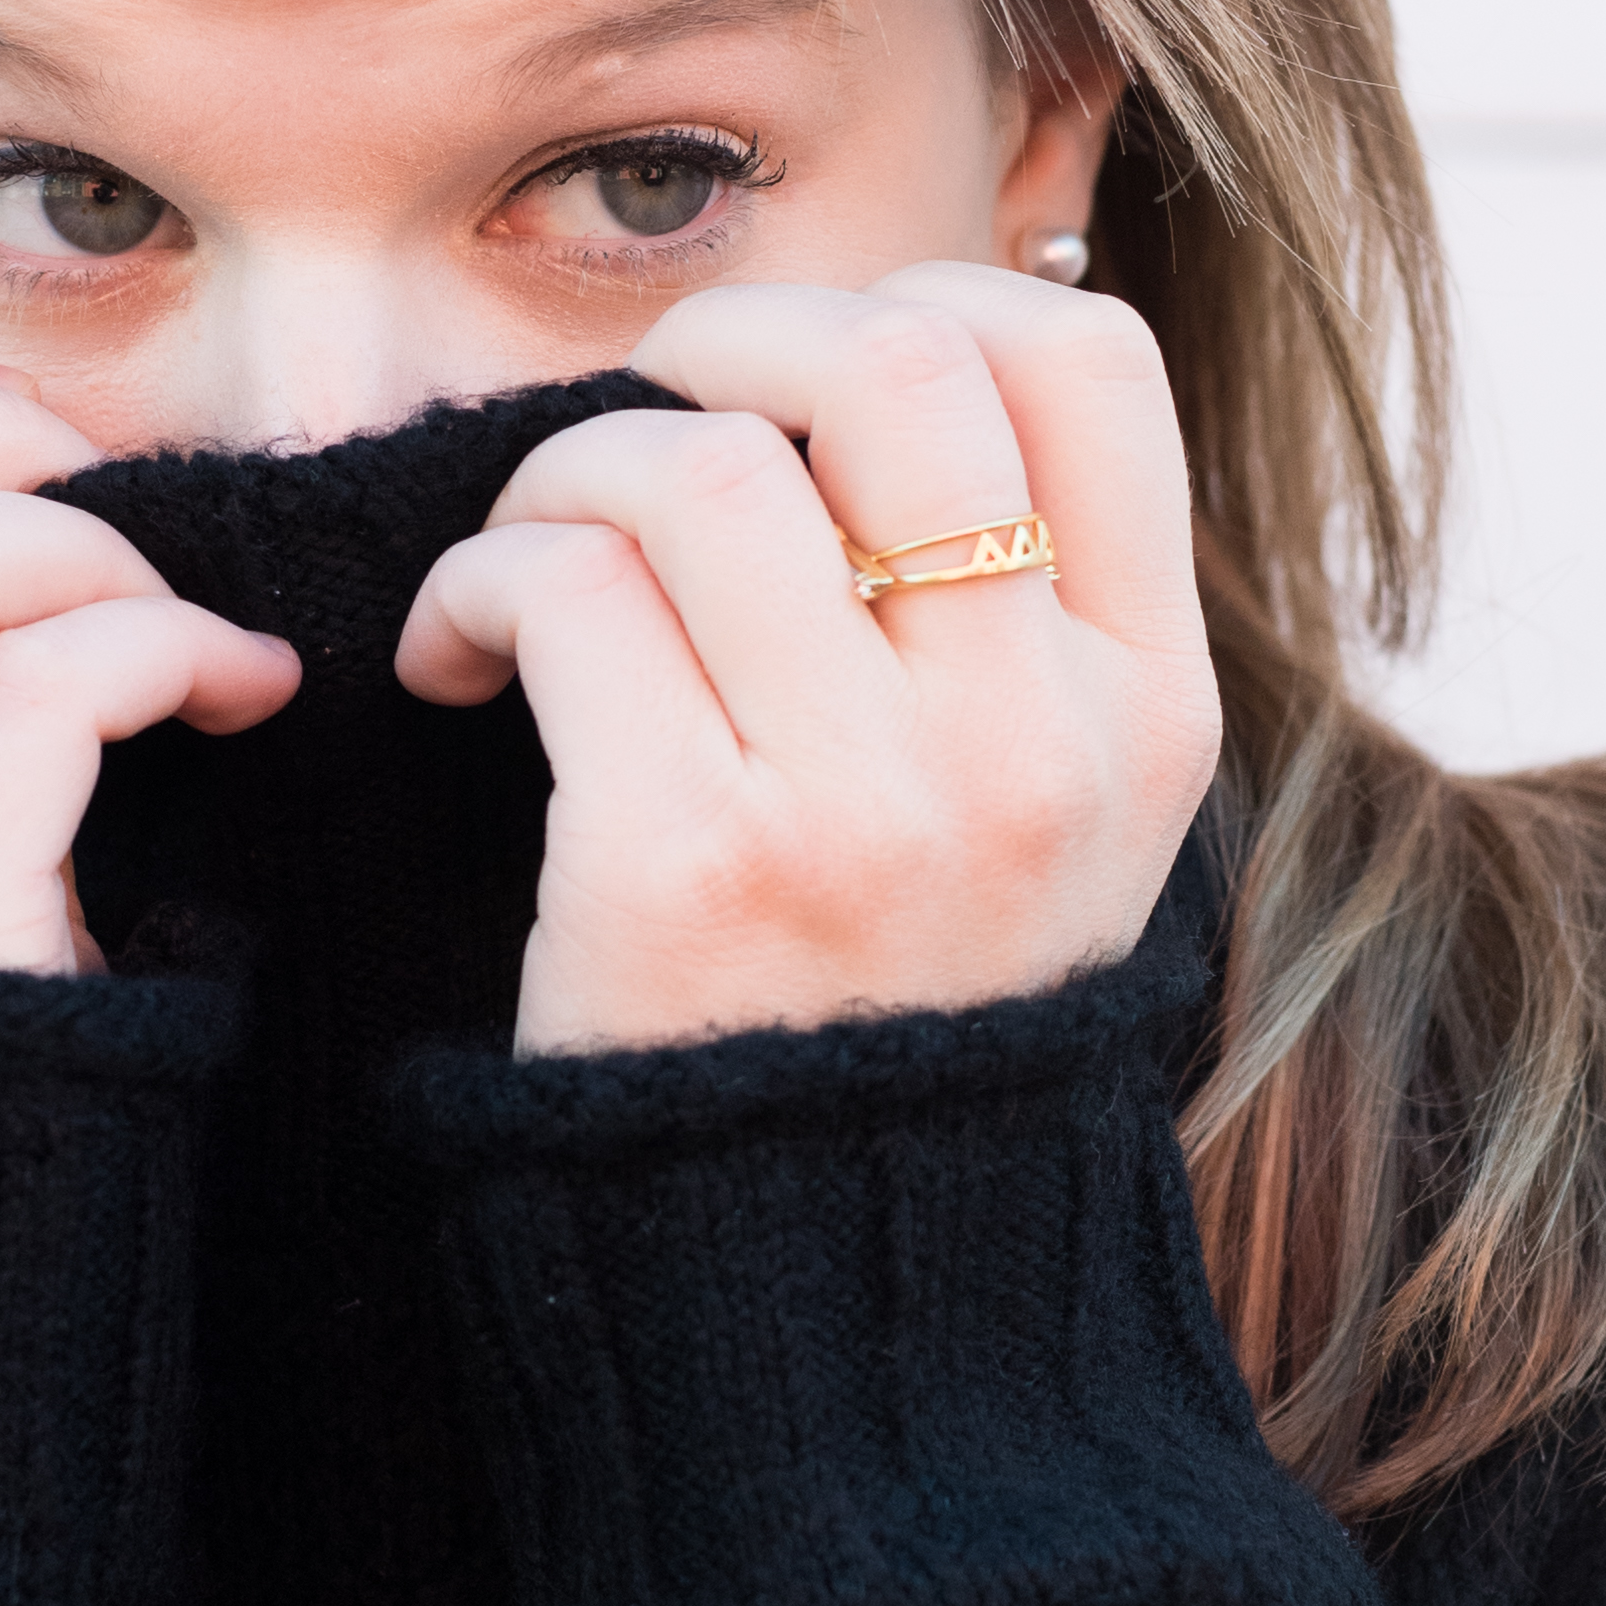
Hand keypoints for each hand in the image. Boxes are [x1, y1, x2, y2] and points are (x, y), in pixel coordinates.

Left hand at [394, 266, 1219, 1054]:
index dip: (915, 298)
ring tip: (537, 571)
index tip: (803, 384)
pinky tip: (460, 664)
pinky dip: (477, 586)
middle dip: (732, 339)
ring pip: (702, 465)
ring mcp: (870, 806)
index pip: (1079, 356)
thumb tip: (934, 328)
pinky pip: (563, 588)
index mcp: (1146, 709)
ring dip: (568, 476)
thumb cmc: (887, 1019)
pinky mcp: (690, 864)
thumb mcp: (1051, 824)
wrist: (818, 1306)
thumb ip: (1018, 612)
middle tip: (654, 421)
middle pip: (896, 364)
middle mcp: (1035, 742)